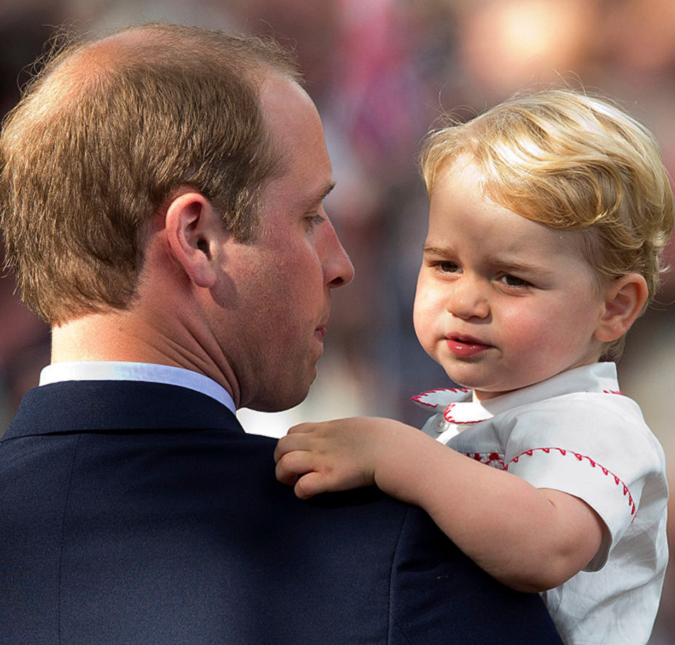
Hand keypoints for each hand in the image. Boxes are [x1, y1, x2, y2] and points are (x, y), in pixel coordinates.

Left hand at [274, 418, 388, 498]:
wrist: (396, 450)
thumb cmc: (386, 440)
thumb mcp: (360, 428)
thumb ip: (346, 435)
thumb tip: (349, 442)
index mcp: (327, 429)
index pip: (294, 431)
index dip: (291, 446)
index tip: (300, 457)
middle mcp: (320, 442)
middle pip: (282, 445)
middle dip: (280, 460)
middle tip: (293, 472)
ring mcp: (323, 460)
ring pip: (285, 463)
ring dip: (284, 476)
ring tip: (295, 483)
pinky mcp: (330, 478)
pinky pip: (302, 486)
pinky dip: (301, 492)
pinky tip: (311, 493)